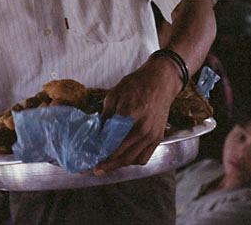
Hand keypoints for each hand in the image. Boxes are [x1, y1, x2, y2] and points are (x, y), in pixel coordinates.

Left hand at [94, 55, 181, 175]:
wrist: (161, 81)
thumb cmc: (136, 84)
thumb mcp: (115, 93)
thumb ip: (106, 114)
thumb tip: (97, 131)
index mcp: (129, 117)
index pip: (111, 142)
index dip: (100, 153)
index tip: (89, 159)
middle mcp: (143, 130)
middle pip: (122, 155)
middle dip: (107, 165)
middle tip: (95, 170)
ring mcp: (152, 135)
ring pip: (133, 159)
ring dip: (119, 164)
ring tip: (108, 165)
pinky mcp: (158, 138)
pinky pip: (144, 157)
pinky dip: (133, 160)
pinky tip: (124, 158)